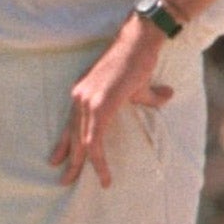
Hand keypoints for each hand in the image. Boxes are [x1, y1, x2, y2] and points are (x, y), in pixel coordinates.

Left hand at [49, 19, 173, 187]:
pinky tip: (102, 174)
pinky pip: (95, 140)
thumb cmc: (139, 59)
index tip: (56, 160)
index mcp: (82, 93)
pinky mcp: (100, 106)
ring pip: (82, 142)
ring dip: (82, 165)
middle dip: (68, 160)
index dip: (63, 144)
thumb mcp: (138, 86)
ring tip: (81, 182)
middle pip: (71, 135)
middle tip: (63, 180)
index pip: (69, 124)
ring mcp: (87, 101)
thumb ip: (148, 96)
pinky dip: (98, 159)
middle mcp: (80, 98)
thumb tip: (166, 96)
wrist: (139, 41)